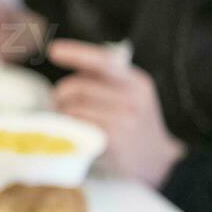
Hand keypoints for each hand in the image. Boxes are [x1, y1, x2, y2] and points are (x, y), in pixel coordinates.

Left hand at [50, 40, 185, 186]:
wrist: (157, 161)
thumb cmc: (135, 124)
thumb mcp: (131, 96)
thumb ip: (106, 80)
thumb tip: (66, 66)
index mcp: (136, 82)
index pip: (103, 61)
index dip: (76, 53)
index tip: (54, 50)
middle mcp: (132, 97)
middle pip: (75, 86)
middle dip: (60, 95)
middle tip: (61, 105)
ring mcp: (123, 118)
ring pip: (71, 107)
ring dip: (62, 114)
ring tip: (72, 121)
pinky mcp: (112, 138)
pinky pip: (75, 126)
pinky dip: (69, 128)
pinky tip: (77, 133)